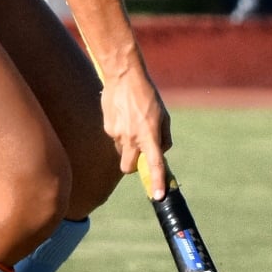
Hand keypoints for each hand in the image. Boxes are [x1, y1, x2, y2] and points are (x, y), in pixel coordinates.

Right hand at [101, 61, 171, 199]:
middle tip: (138, 152)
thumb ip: (164, 136)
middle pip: (128, 168)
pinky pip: (114, 136)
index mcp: (149, 135)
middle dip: (133, 165)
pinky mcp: (107, 127)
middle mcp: (132, 138)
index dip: (156, 182)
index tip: (157, 196)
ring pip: (122, 150)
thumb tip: (161, 150)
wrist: (124, 75)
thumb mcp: (163, 115)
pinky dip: (120, 130)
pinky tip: (123, 114)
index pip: (154, 164)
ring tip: (131, 121)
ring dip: (127, 143)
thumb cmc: (147, 95)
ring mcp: (116, 133)